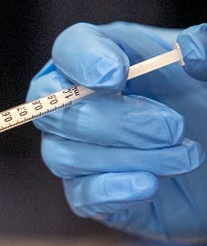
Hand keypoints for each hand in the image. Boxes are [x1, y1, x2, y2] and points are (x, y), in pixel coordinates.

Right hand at [27, 22, 206, 241]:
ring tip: (184, 159)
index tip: (115, 77)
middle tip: (172, 129)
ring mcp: (77, 151)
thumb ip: (203, 50)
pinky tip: (148, 185)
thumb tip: (189, 51)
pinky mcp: (90, 195)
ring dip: (127, 158)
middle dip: (113, 121)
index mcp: (105, 58)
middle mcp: (78, 104)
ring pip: (63, 156)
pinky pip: (80, 196)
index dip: (82, 60)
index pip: (69, 48)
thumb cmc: (206, 106)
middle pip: (54, 108)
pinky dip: (112, 191)